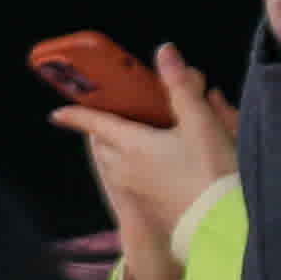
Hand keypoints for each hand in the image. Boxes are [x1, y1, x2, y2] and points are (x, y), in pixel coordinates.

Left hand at [48, 47, 237, 279]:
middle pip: (104, 144)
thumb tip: (164, 53)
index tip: (58, 112)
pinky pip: (133, 184)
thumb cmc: (212, 173)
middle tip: (115, 120)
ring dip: (123, 152)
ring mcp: (136, 192)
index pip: (95, 123)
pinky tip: (165, 166)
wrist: (222, 226)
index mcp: (131, 145)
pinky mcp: (150, 209)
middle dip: (105, 131)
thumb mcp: (200, 123)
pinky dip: (139, 171)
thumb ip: (181, 87)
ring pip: (117, 165)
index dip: (76, 114)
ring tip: (144, 140)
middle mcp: (125, 169)